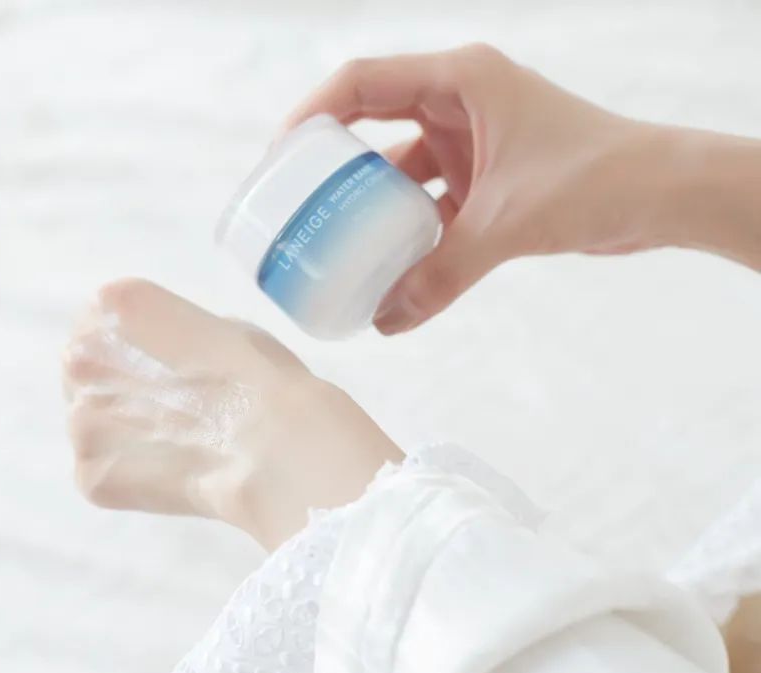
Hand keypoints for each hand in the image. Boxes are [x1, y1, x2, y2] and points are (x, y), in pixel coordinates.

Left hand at [62, 279, 401, 548]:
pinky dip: (131, 478)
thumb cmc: (264, 378)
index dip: (137, 343)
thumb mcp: (226, 327)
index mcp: (114, 304)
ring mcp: (79, 422)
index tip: (169, 364)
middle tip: (172, 408)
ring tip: (176, 444)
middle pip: (86, 370)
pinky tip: (173, 476)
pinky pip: (102, 473)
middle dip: (120, 387)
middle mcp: (82, 356)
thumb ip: (179, 334)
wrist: (278, 451)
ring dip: (122, 434)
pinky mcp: (90, 475)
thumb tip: (172, 357)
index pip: (102, 316)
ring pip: (89, 424)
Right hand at [285, 44, 760, 332]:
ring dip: (372, 202)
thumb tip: (386, 322)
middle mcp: (461, 101)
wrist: (663, 195)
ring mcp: (473, 138)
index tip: (278, 158)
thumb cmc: (597, 177)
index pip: (363, 82)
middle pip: (372, 121)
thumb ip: (443, 273)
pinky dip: (411, 228)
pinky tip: (387, 264)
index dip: (312, 114)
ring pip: (401, 166)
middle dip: (331, 161)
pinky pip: (431, 198)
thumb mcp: (507, 222)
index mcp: (461, 80)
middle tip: (292, 200)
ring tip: (331, 238)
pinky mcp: (486, 174)